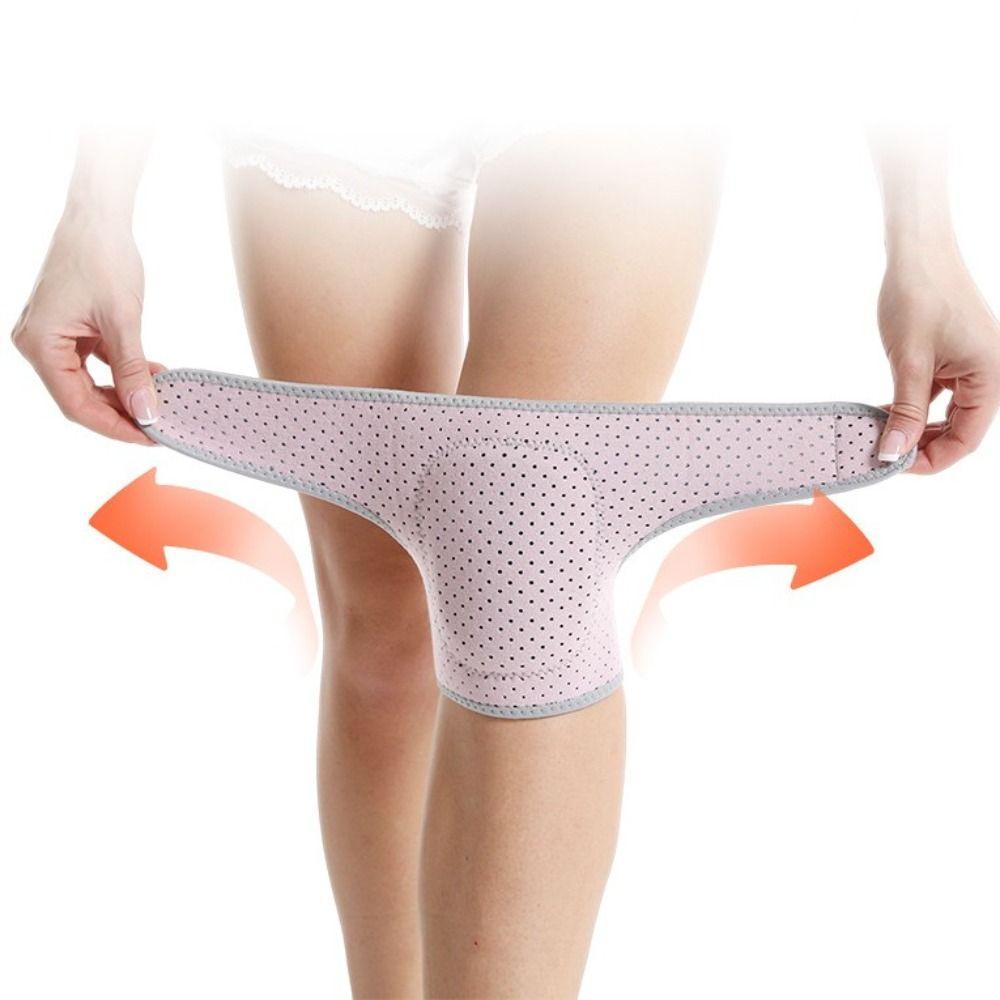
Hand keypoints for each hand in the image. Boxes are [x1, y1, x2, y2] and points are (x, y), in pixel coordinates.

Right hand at [12, 202, 161, 444]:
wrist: (98, 216)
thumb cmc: (102, 257)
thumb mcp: (123, 321)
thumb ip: (132, 371)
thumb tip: (146, 412)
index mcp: (39, 345)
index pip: (76, 405)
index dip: (114, 426)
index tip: (149, 438)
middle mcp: (37, 344)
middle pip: (81, 398)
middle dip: (122, 413)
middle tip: (160, 426)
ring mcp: (52, 337)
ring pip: (89, 383)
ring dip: (125, 393)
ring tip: (160, 402)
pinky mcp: (70, 329)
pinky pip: (95, 363)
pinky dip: (123, 372)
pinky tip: (154, 376)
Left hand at [877, 241, 999, 472]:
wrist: (917, 251)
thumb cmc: (920, 294)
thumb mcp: (909, 361)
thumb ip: (904, 412)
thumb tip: (893, 453)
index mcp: (991, 377)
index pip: (966, 440)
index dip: (930, 459)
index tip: (893, 465)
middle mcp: (989, 374)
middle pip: (959, 432)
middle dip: (921, 446)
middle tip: (882, 453)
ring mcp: (973, 367)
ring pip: (947, 416)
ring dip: (915, 428)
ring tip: (881, 435)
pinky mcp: (955, 359)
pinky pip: (938, 396)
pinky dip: (913, 407)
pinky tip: (887, 413)